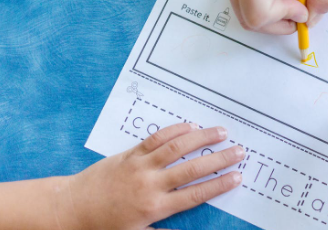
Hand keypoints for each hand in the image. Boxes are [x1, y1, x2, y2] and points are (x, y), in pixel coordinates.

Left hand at [60, 123, 242, 229]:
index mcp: (156, 207)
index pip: (196, 194)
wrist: (71, 208)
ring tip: (221, 132)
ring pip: (177, 147)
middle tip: (239, 151)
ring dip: (202, 138)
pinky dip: (175, 130)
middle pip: (193, 168)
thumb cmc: (103, 225)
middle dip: (220, 159)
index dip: (219, 184)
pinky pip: (156, 139)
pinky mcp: (129, 154)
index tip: (237, 176)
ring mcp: (140, 166)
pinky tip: (190, 126)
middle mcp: (151, 184)